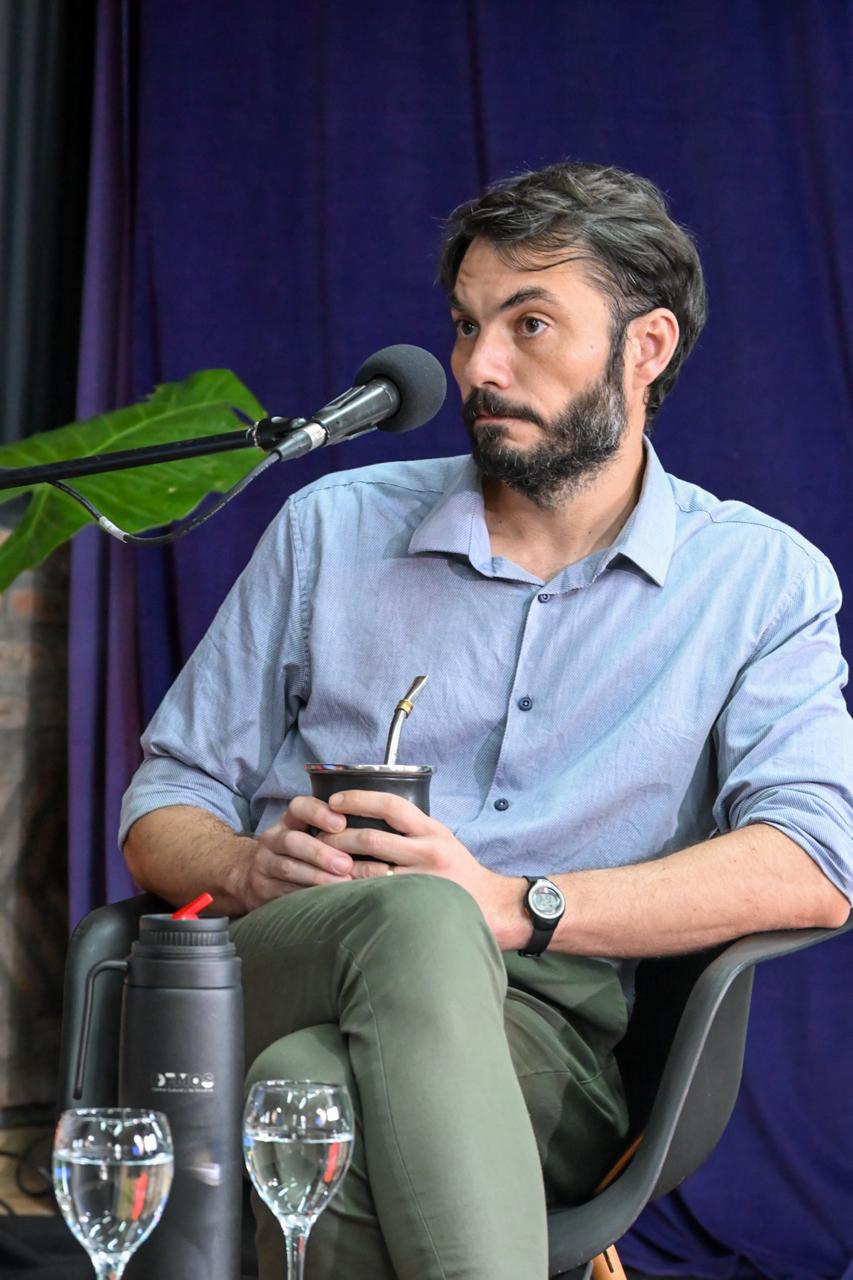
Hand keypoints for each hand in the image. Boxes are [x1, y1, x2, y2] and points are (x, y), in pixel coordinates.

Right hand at [237, 795, 353, 909]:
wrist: (260, 877)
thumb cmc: (300, 853)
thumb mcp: (311, 835)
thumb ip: (336, 833)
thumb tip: (376, 839)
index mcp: (289, 820)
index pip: (299, 807)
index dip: (319, 813)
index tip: (342, 824)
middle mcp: (273, 838)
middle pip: (292, 841)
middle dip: (321, 852)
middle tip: (346, 864)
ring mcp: (264, 864)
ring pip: (288, 867)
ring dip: (316, 876)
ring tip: (341, 883)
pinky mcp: (262, 888)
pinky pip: (283, 891)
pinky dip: (306, 894)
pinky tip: (326, 898)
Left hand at [319, 790, 524, 945]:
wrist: (492, 906)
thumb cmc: (459, 872)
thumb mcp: (441, 840)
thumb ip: (411, 830)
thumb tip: (367, 817)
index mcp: (432, 830)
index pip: (390, 805)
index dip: (358, 799)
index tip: (335, 801)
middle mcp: (428, 851)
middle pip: (371, 838)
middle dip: (338, 837)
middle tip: (317, 838)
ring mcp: (421, 880)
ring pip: (368, 869)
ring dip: (339, 866)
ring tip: (319, 864)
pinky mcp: (414, 904)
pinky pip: (374, 896)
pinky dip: (351, 891)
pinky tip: (334, 890)